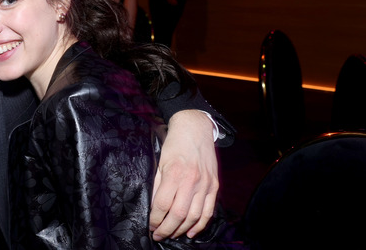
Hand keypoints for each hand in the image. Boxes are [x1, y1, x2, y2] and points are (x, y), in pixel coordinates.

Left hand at [150, 110, 217, 240]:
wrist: (195, 130)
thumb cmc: (174, 145)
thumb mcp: (160, 162)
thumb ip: (158, 186)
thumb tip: (155, 207)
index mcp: (174, 174)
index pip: (163, 205)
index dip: (155, 219)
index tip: (150, 226)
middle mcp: (191, 181)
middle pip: (178, 214)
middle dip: (166, 229)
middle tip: (158, 235)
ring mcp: (205, 184)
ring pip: (194, 216)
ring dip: (182, 229)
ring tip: (172, 234)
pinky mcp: (214, 186)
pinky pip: (208, 211)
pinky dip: (200, 225)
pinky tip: (191, 232)